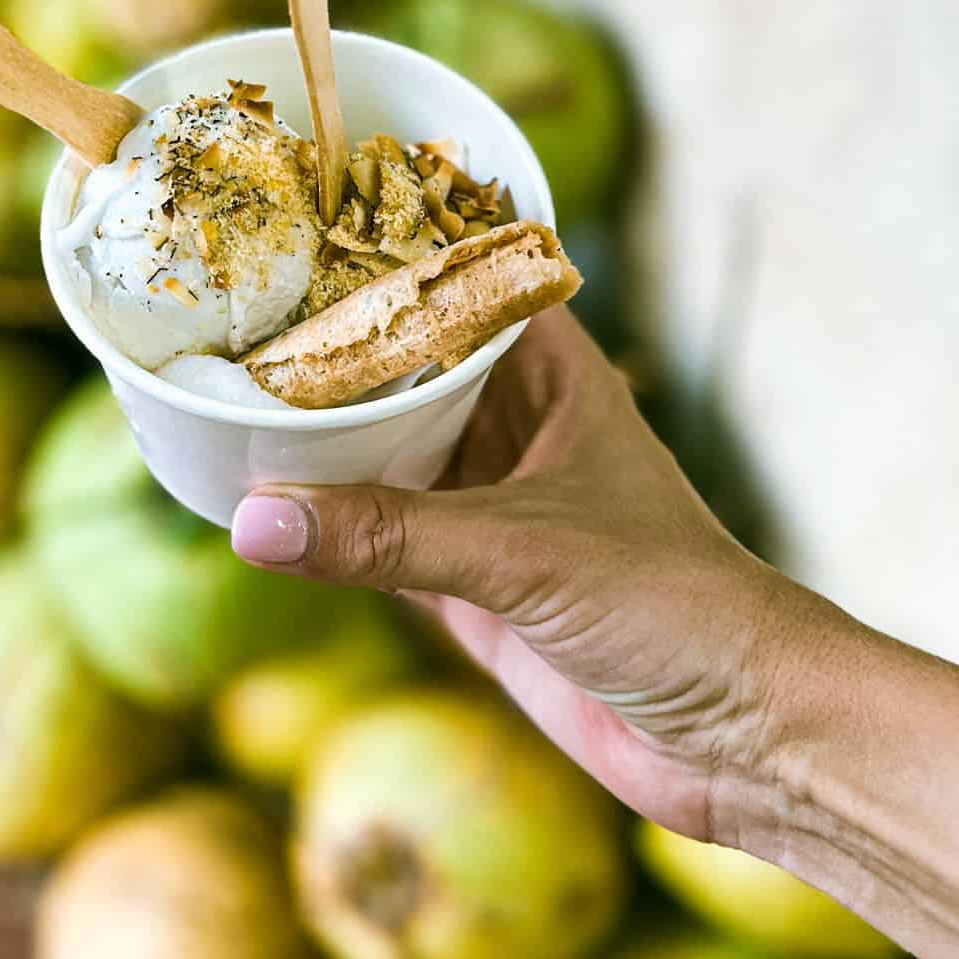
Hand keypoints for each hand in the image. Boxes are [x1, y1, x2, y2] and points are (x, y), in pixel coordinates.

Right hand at [231, 307, 825, 843]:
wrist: (742, 736)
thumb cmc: (675, 604)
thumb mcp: (524, 553)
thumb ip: (389, 536)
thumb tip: (255, 520)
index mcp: (552, 374)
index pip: (456, 282)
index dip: (382, 250)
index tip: (292, 222)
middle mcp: (516, 426)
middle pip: (403, 368)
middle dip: (326, 350)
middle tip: (222, 315)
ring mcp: (490, 504)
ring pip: (383, 453)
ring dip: (317, 441)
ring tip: (216, 400)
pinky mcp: (471, 584)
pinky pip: (378, 540)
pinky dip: (324, 528)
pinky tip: (254, 510)